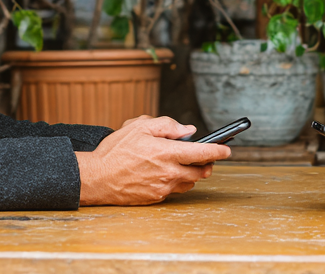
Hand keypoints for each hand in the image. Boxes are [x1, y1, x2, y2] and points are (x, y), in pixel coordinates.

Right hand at [76, 116, 230, 205]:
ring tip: (185, 164)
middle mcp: (168, 172)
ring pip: (188, 183)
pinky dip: (176, 181)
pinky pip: (173, 190)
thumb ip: (167, 125)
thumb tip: (188, 131)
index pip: (202, 153)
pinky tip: (166, 173)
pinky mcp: (155, 198)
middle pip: (199, 171)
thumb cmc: (115, 151)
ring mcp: (162, 187)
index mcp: (167, 153)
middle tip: (206, 158)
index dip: (219, 151)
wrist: (96, 178)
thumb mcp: (139, 126)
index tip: (227, 149)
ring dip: (191, 174)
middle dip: (207, 164)